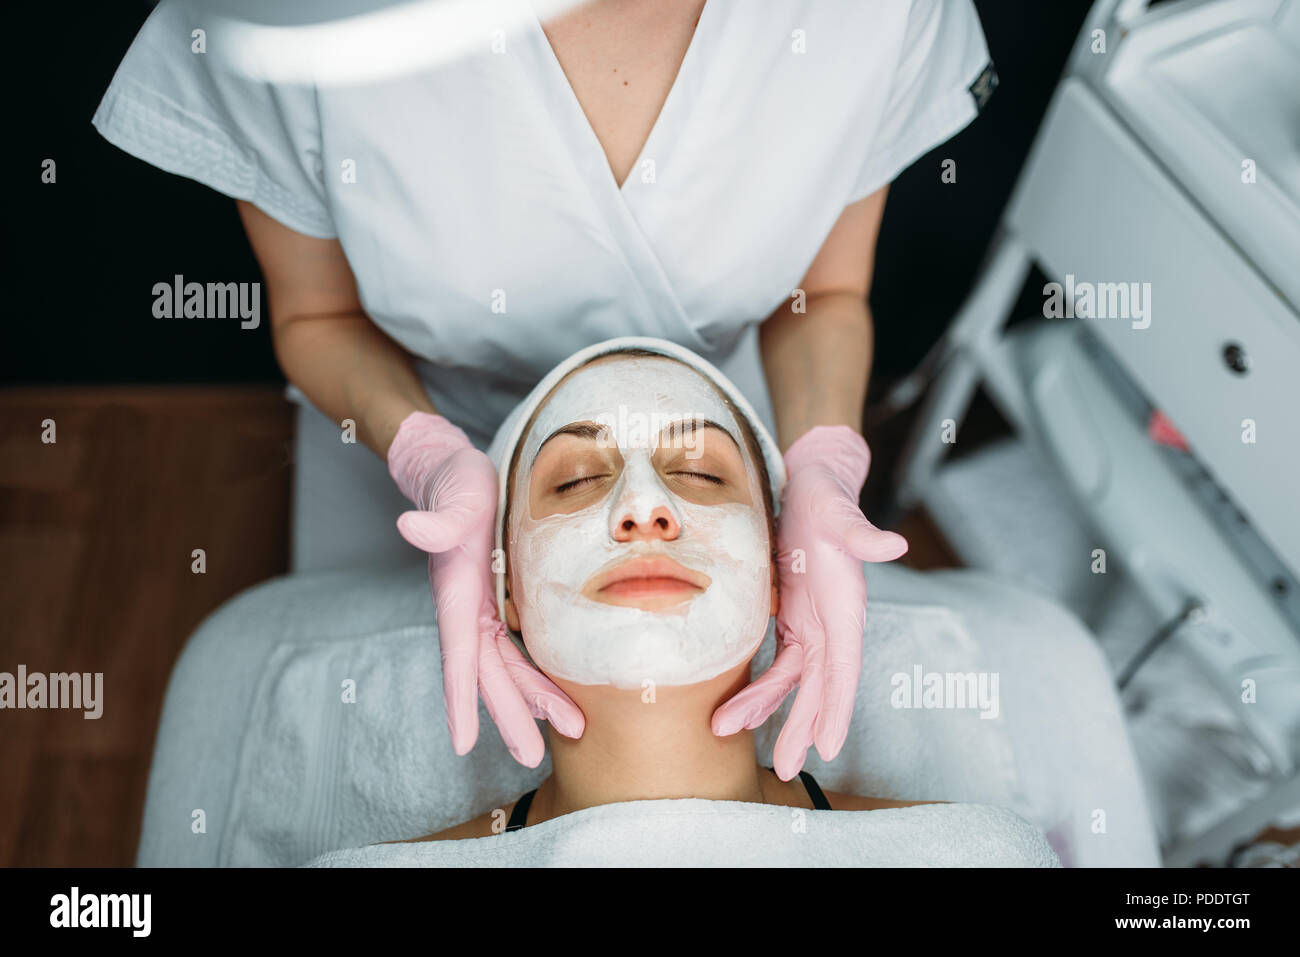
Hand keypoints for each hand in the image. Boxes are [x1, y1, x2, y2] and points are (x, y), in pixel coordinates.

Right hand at [388, 412, 584, 766]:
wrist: (455, 470)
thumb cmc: (456, 481)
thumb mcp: (455, 495)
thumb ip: (437, 518)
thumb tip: (408, 525)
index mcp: (457, 593)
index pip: (459, 656)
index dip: (460, 700)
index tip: (464, 745)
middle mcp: (467, 609)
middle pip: (489, 675)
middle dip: (511, 716)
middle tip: (535, 759)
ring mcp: (482, 609)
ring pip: (508, 667)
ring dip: (534, 700)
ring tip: (570, 730)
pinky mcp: (499, 601)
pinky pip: (518, 648)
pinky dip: (536, 674)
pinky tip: (558, 695)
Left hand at [712, 425, 906, 779]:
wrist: (810, 484)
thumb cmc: (826, 497)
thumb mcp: (838, 510)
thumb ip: (860, 531)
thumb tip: (894, 544)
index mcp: (846, 607)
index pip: (845, 668)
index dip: (837, 707)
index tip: (829, 746)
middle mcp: (832, 624)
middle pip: (818, 688)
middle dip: (801, 727)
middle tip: (788, 769)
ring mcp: (812, 626)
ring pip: (791, 682)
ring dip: (766, 712)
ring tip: (731, 736)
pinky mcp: (792, 620)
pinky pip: (775, 664)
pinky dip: (757, 688)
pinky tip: (735, 712)